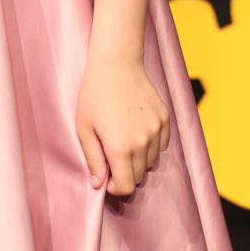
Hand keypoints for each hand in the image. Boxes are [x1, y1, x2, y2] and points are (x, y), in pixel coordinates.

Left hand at [75, 55, 170, 195]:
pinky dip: (151, 145)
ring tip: (124, 140)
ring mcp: (157, 131)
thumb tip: (99, 185)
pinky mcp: (165, 119)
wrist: (116, 63)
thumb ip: (93, 159)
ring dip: (139, 160)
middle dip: (125, 173)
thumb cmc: (94, 94)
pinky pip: (162, 145)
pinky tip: (137, 130)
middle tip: (112, 155)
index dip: (116, 187)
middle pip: (139, 176)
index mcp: (120, 148)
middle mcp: (142, 143)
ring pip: (151, 162)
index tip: (107, 177)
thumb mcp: (84, 128)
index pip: (127, 186)